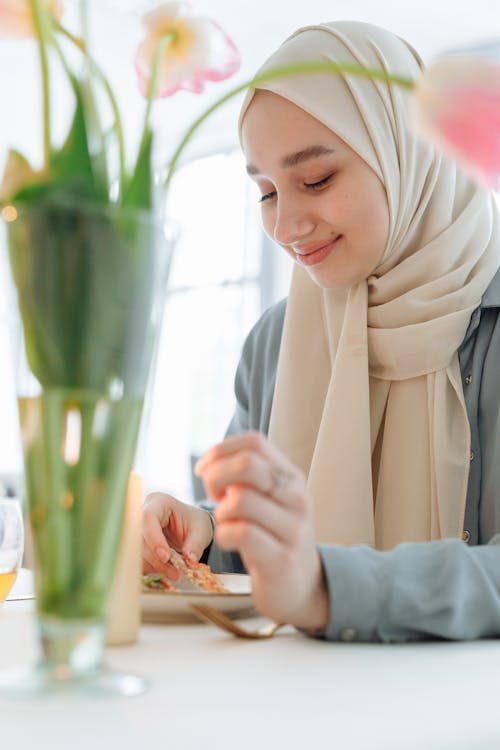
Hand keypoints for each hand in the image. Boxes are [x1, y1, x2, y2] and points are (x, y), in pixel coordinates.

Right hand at [142, 492, 213, 578]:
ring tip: (174, 573)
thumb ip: (196, 544)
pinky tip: (165, 571)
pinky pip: (137, 558)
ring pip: (136, 550)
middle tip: (174, 572)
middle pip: (139, 537)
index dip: (154, 539)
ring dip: (153, 565)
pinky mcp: (136, 543)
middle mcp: (143, 512)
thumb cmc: (195, 522)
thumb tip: (190, 559)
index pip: (148, 518)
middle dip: (155, 558)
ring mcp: (137, 528)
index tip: (166, 557)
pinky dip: (150, 568)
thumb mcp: (201, 531)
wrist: (190, 526)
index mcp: (159, 502)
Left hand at [195, 431, 329, 630]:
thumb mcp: (268, 500)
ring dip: (221, 511)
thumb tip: (210, 463)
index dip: (220, 451)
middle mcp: (297, 498)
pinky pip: (242, 533)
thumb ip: (246, 478)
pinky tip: (229, 540)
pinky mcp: (282, 560)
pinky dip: (224, 535)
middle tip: (214, 497)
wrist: (301, 587)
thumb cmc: (272, 537)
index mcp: (291, 477)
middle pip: (247, 464)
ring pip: (241, 499)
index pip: (254, 442)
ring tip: (226, 522)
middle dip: (216, 477)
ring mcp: (293, 529)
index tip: (205, 470)